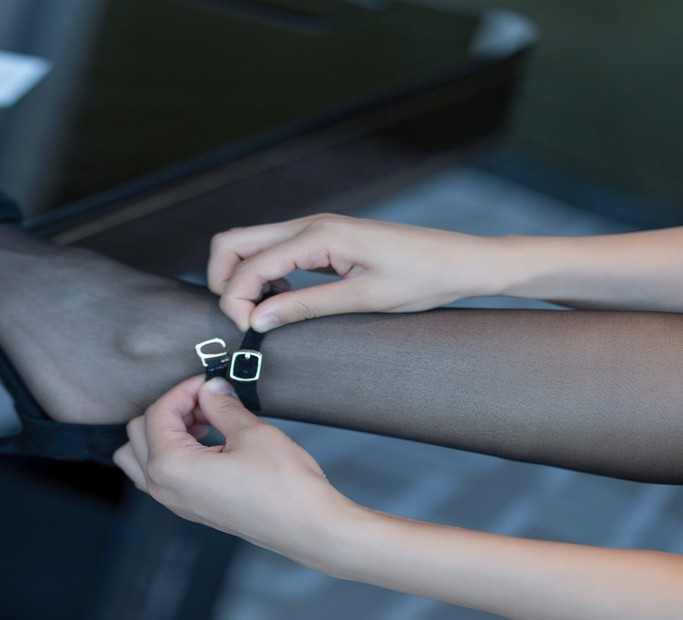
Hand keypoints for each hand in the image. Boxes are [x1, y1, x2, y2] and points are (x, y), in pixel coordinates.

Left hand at [113, 375, 354, 573]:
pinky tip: (210, 444)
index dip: (184, 390)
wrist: (308, 528)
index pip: (157, 413)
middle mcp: (163, 487)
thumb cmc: (283, 487)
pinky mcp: (191, 508)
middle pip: (138, 433)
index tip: (210, 382)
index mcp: (170, 466)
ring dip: (164, 432)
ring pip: (141, 457)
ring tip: (205, 423)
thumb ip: (221, 405)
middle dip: (171, 409)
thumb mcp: (251, 432)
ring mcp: (175, 502)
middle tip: (207, 400)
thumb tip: (210, 388)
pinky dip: (173, 453)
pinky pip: (161, 475)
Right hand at [207, 213, 498, 330]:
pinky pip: (274, 252)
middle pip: (234, 242)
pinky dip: (262, 277)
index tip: (246, 331)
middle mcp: (310, 224)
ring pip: (250, 245)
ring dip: (241, 279)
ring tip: (260, 316)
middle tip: (240, 320)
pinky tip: (279, 304)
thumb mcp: (363, 299)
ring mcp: (315, 229)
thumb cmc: (422, 278)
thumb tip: (258, 321)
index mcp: (319, 234)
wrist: (459, 261)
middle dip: (223, 280)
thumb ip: (306, 307)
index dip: (235, 299)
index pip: (251, 263)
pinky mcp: (322, 241)